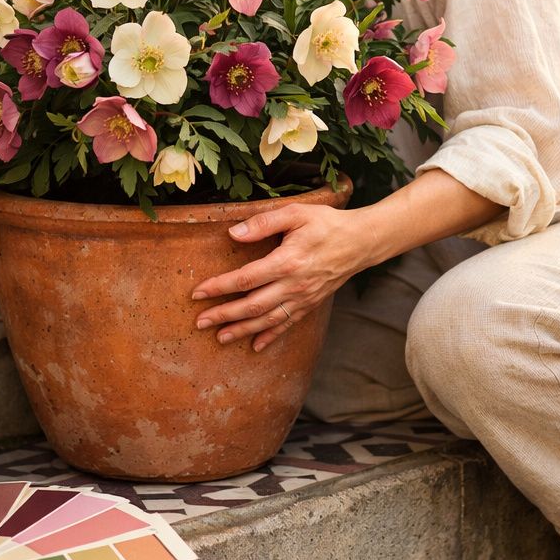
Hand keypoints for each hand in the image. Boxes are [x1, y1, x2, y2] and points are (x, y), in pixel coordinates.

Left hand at [191, 204, 375, 352]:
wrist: (361, 242)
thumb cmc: (327, 224)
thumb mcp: (295, 214)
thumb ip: (263, 223)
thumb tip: (233, 234)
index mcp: (287, 261)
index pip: (245, 278)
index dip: (219, 287)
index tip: (198, 292)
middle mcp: (294, 285)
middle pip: (252, 305)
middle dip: (224, 315)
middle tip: (200, 322)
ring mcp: (303, 298)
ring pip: (268, 320)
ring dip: (242, 330)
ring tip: (220, 337)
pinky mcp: (311, 304)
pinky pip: (288, 324)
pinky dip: (271, 336)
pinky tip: (255, 346)